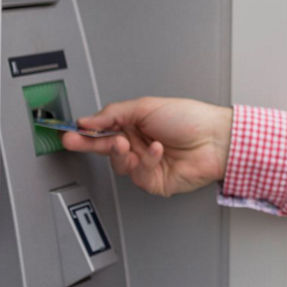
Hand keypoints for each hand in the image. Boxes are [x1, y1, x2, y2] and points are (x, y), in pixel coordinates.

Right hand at [61, 97, 232, 196]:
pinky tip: (156, 150)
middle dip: (89, 145)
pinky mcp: (154, 181)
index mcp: (136, 124)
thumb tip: (88, 120)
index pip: (103, 129)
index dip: (85, 132)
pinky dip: (145, 161)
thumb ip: (114, 114)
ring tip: (128, 144)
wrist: (216, 139)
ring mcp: (146, 163)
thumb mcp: (147, 106)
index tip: (70, 132)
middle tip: (75, 141)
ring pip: (118, 164)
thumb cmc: (191, 118)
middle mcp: (138, 144)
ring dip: (121, 153)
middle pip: (105, 148)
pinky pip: (138, 176)